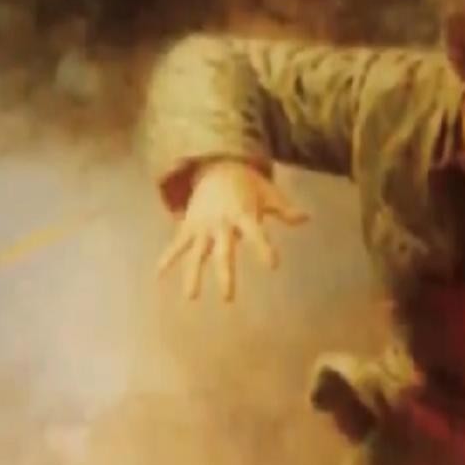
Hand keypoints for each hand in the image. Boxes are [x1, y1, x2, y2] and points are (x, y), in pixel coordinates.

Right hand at [156, 159, 308, 300]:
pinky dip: (166, 258)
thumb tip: (306, 218)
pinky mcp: (188, 226)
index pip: (255, 234)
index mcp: (243, 214)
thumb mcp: (267, 193)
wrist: (215, 165)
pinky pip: (177, 244)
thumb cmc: (246, 184)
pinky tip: (158, 276)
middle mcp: (221, 223)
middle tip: (227, 299)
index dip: (263, 247)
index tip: (272, 265)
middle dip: (224, 275)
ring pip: (196, 253)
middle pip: (223, 252)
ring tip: (190, 298)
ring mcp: (202, 226)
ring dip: (192, 275)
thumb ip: (284, 209)